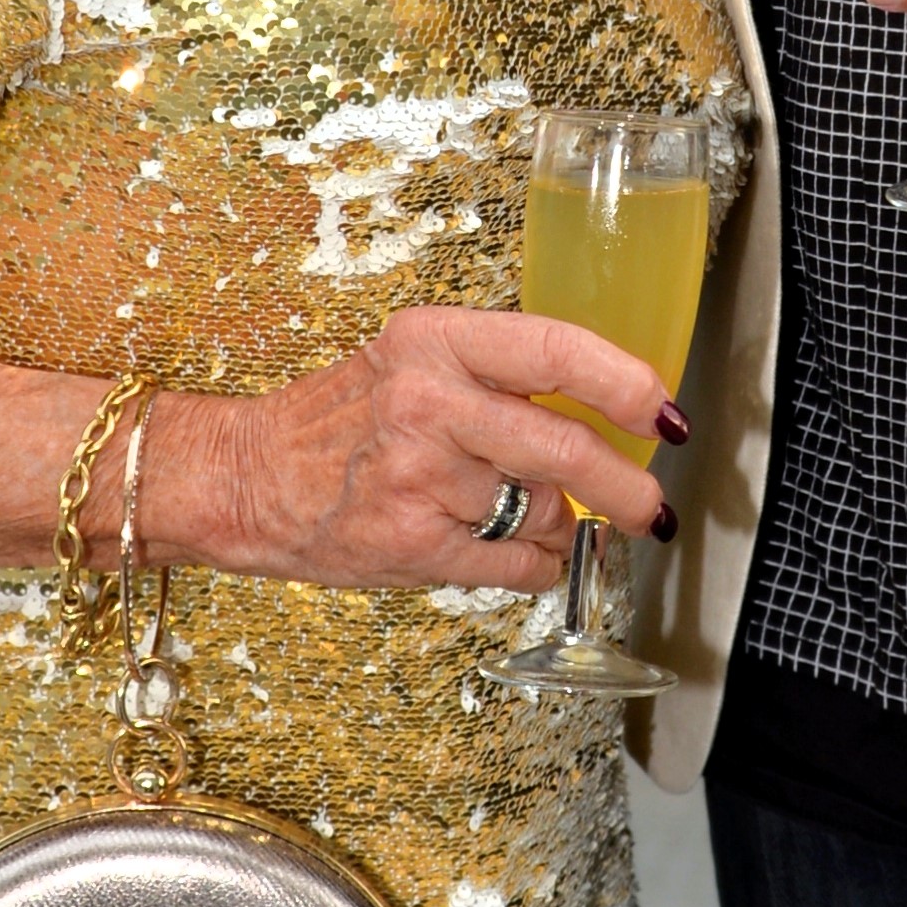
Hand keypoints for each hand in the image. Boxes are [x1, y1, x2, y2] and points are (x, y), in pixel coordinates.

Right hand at [170, 307, 682, 591]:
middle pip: (565, 447)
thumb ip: (499, 377)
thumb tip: (608, 410)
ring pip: (543, 512)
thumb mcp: (412, 362)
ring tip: (530, 521)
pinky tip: (512, 554)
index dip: (625, 382)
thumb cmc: (338, 422)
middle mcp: (428, 402)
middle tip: (650, 506)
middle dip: (625, 486)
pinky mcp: (413, 543)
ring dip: (559, 528)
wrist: (245, 478)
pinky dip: (532, 565)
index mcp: (435, 341)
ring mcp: (419, 477)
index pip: (557, 350)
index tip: (660, 409)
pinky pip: (514, 563)